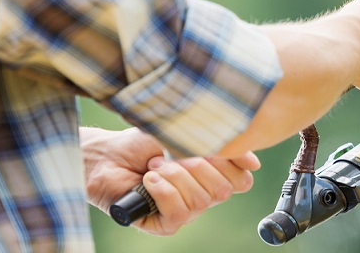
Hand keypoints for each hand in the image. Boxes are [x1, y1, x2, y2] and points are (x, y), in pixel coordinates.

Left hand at [81, 127, 259, 234]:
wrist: (104, 155)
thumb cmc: (142, 143)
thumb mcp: (187, 135)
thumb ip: (222, 146)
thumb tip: (255, 163)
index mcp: (212, 175)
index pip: (242, 180)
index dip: (230, 163)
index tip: (211, 147)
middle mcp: (203, 196)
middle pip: (224, 190)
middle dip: (197, 165)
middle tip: (171, 154)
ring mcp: (185, 211)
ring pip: (200, 201)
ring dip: (174, 176)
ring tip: (153, 166)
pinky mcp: (164, 224)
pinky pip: (178, 214)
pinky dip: (164, 191)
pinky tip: (149, 180)